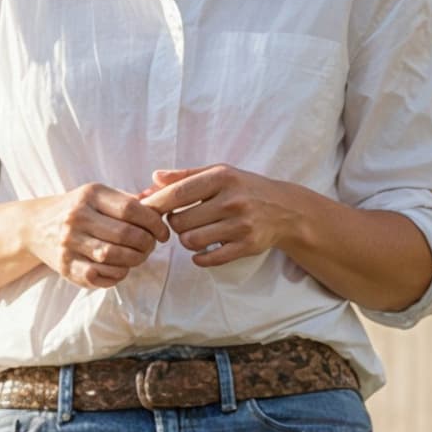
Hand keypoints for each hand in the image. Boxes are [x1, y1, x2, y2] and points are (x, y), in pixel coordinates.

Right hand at [22, 185, 168, 289]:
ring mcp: (69, 243)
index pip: (131, 209)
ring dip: (134, 261)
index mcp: (90, 195)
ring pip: (113, 257)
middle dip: (147, 244)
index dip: (154, 223)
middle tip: (150, 247)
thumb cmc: (78, 210)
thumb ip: (130, 199)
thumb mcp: (99, 196)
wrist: (35, 226)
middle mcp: (77, 217)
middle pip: (125, 235)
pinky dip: (116, 275)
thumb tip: (163, 200)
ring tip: (137, 257)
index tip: (162, 232)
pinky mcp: (65, 266)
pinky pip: (98, 276)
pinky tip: (119, 269)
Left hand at [142, 165, 320, 269]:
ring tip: (193, 233)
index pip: (178, 193)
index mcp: (222, 178)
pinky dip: (200, 257)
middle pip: (180, 221)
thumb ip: (185, 176)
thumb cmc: (244, 188)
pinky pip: (210, 259)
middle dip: (173, 223)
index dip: (156, 203)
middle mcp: (232, 201)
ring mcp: (241, 225)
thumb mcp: (219, 173)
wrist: (285, 209)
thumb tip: (154, 179)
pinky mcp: (247, 246)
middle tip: (181, 220)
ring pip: (192, 241)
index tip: (146, 209)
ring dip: (186, 240)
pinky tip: (201, 250)